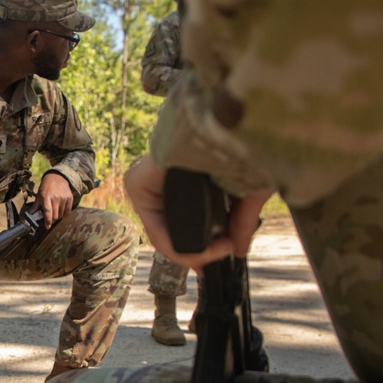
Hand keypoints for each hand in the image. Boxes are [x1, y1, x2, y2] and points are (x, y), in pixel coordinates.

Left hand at [33, 172, 73, 228]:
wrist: (56, 177)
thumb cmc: (46, 187)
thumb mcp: (39, 195)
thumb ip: (35, 206)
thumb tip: (30, 215)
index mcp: (46, 197)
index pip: (47, 212)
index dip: (47, 221)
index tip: (47, 227)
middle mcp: (55, 198)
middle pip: (55, 215)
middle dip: (52, 220)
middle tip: (50, 219)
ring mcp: (63, 198)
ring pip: (61, 214)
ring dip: (58, 217)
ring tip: (55, 214)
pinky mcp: (69, 198)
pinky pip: (68, 211)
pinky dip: (65, 215)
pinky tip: (62, 214)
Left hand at [123, 154, 272, 269]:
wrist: (229, 125)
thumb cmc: (242, 146)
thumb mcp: (245, 191)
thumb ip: (240, 223)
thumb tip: (238, 251)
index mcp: (183, 176)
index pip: (182, 222)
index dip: (201, 250)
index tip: (224, 256)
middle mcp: (161, 179)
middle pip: (172, 231)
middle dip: (195, 254)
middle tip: (220, 257)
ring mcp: (147, 182)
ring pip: (163, 234)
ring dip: (192, 252)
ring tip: (222, 248)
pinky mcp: (137, 183)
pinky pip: (154, 228)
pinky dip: (175, 247)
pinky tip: (201, 250)